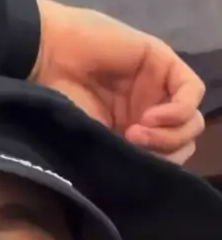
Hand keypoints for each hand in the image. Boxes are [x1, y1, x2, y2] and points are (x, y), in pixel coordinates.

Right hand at [31, 0, 205, 164]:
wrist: (47, 60)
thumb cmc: (58, 103)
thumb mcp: (93, 141)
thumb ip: (124, 157)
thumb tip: (149, 178)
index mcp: (133, 133)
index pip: (168, 159)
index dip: (158, 169)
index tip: (129, 168)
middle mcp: (150, 111)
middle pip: (184, 142)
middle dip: (165, 154)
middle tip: (133, 147)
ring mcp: (158, 88)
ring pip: (191, 122)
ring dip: (168, 136)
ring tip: (136, 132)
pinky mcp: (163, 62)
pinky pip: (191, 92)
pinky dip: (177, 112)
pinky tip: (150, 116)